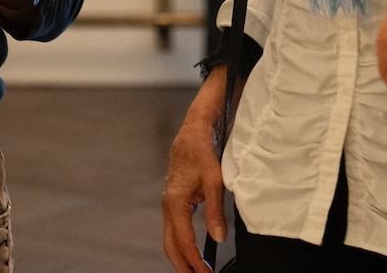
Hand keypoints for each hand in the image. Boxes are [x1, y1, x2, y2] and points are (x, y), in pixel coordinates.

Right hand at [162, 70, 228, 272]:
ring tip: (198, 270)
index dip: (194, 262)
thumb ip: (215, 211)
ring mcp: (170, 202)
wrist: (195, 128)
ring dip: (183, 256)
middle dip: (183, 266)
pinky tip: (195, 249)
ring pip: (171, 237)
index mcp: (175, 202)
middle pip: (171, 245)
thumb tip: (218, 238)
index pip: (183, 242)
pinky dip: (182, 242)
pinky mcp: (175, 198)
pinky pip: (175, 227)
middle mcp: (168, 205)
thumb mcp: (215, 180)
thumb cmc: (203, 149)